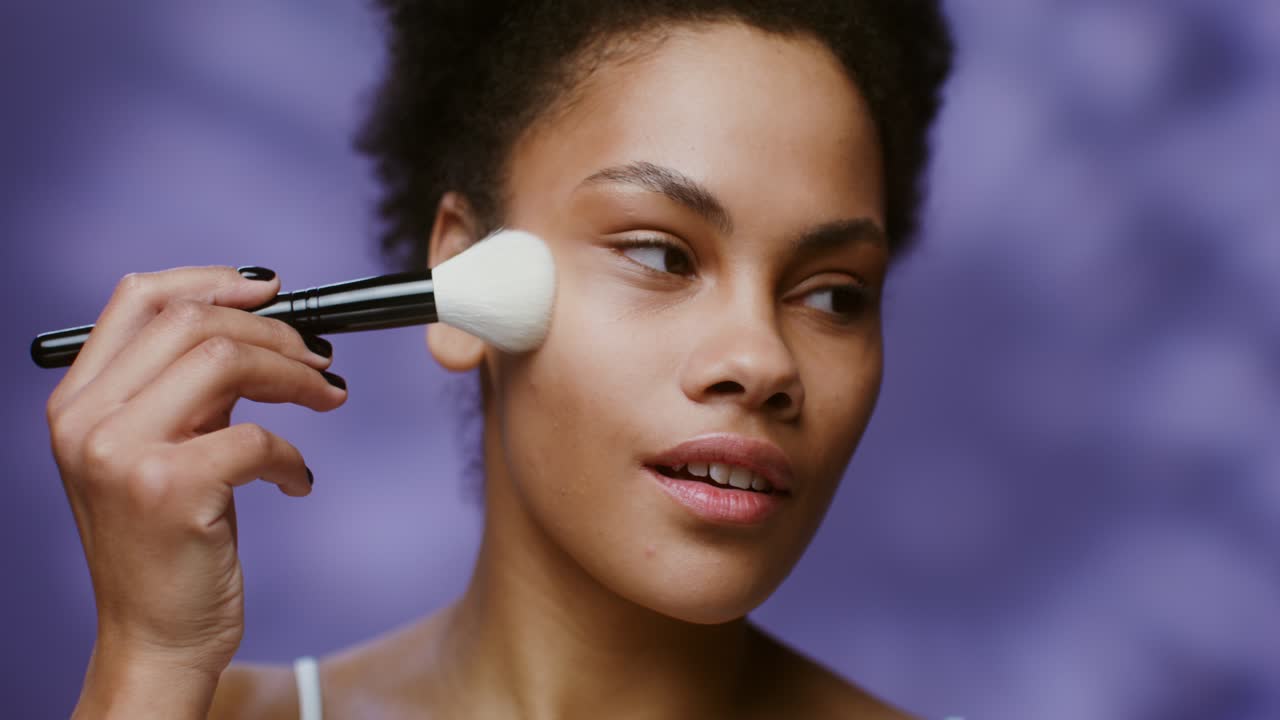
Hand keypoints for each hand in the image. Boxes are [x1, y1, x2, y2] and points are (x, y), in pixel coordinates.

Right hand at [46, 267, 345, 711]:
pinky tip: (297, 482)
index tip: (272, 292)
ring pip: (228, 360)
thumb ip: (187, 390)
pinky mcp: (171, 490)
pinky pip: (259, 437)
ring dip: (296, 376)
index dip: (213, 280)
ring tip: (327, 397)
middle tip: (321, 360)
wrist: (156, 635)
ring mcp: (122, 453)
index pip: (138, 298)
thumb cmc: (166, 543)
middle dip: (277, 333)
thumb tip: (263, 329)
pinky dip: (294, 455)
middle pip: (196, 323)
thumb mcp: (156, 452)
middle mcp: (86, 419)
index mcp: (77, 400)